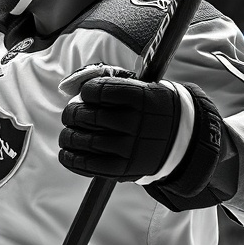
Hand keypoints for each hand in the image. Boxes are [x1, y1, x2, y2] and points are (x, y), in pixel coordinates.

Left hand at [58, 64, 227, 201]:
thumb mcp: (134, 84)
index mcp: (141, 97)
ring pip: (83, 140)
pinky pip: (87, 164)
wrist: (180, 138)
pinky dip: (70, 158)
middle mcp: (136, 123)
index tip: (88, 94)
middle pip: (87, 116)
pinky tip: (68, 151)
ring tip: (70, 132)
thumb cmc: (147, 106)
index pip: (97, 90)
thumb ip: (99, 75)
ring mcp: (130, 148)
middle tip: (73, 114)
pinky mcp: (123, 169)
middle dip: (72, 112)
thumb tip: (64, 86)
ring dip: (68, 135)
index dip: (86, 91)